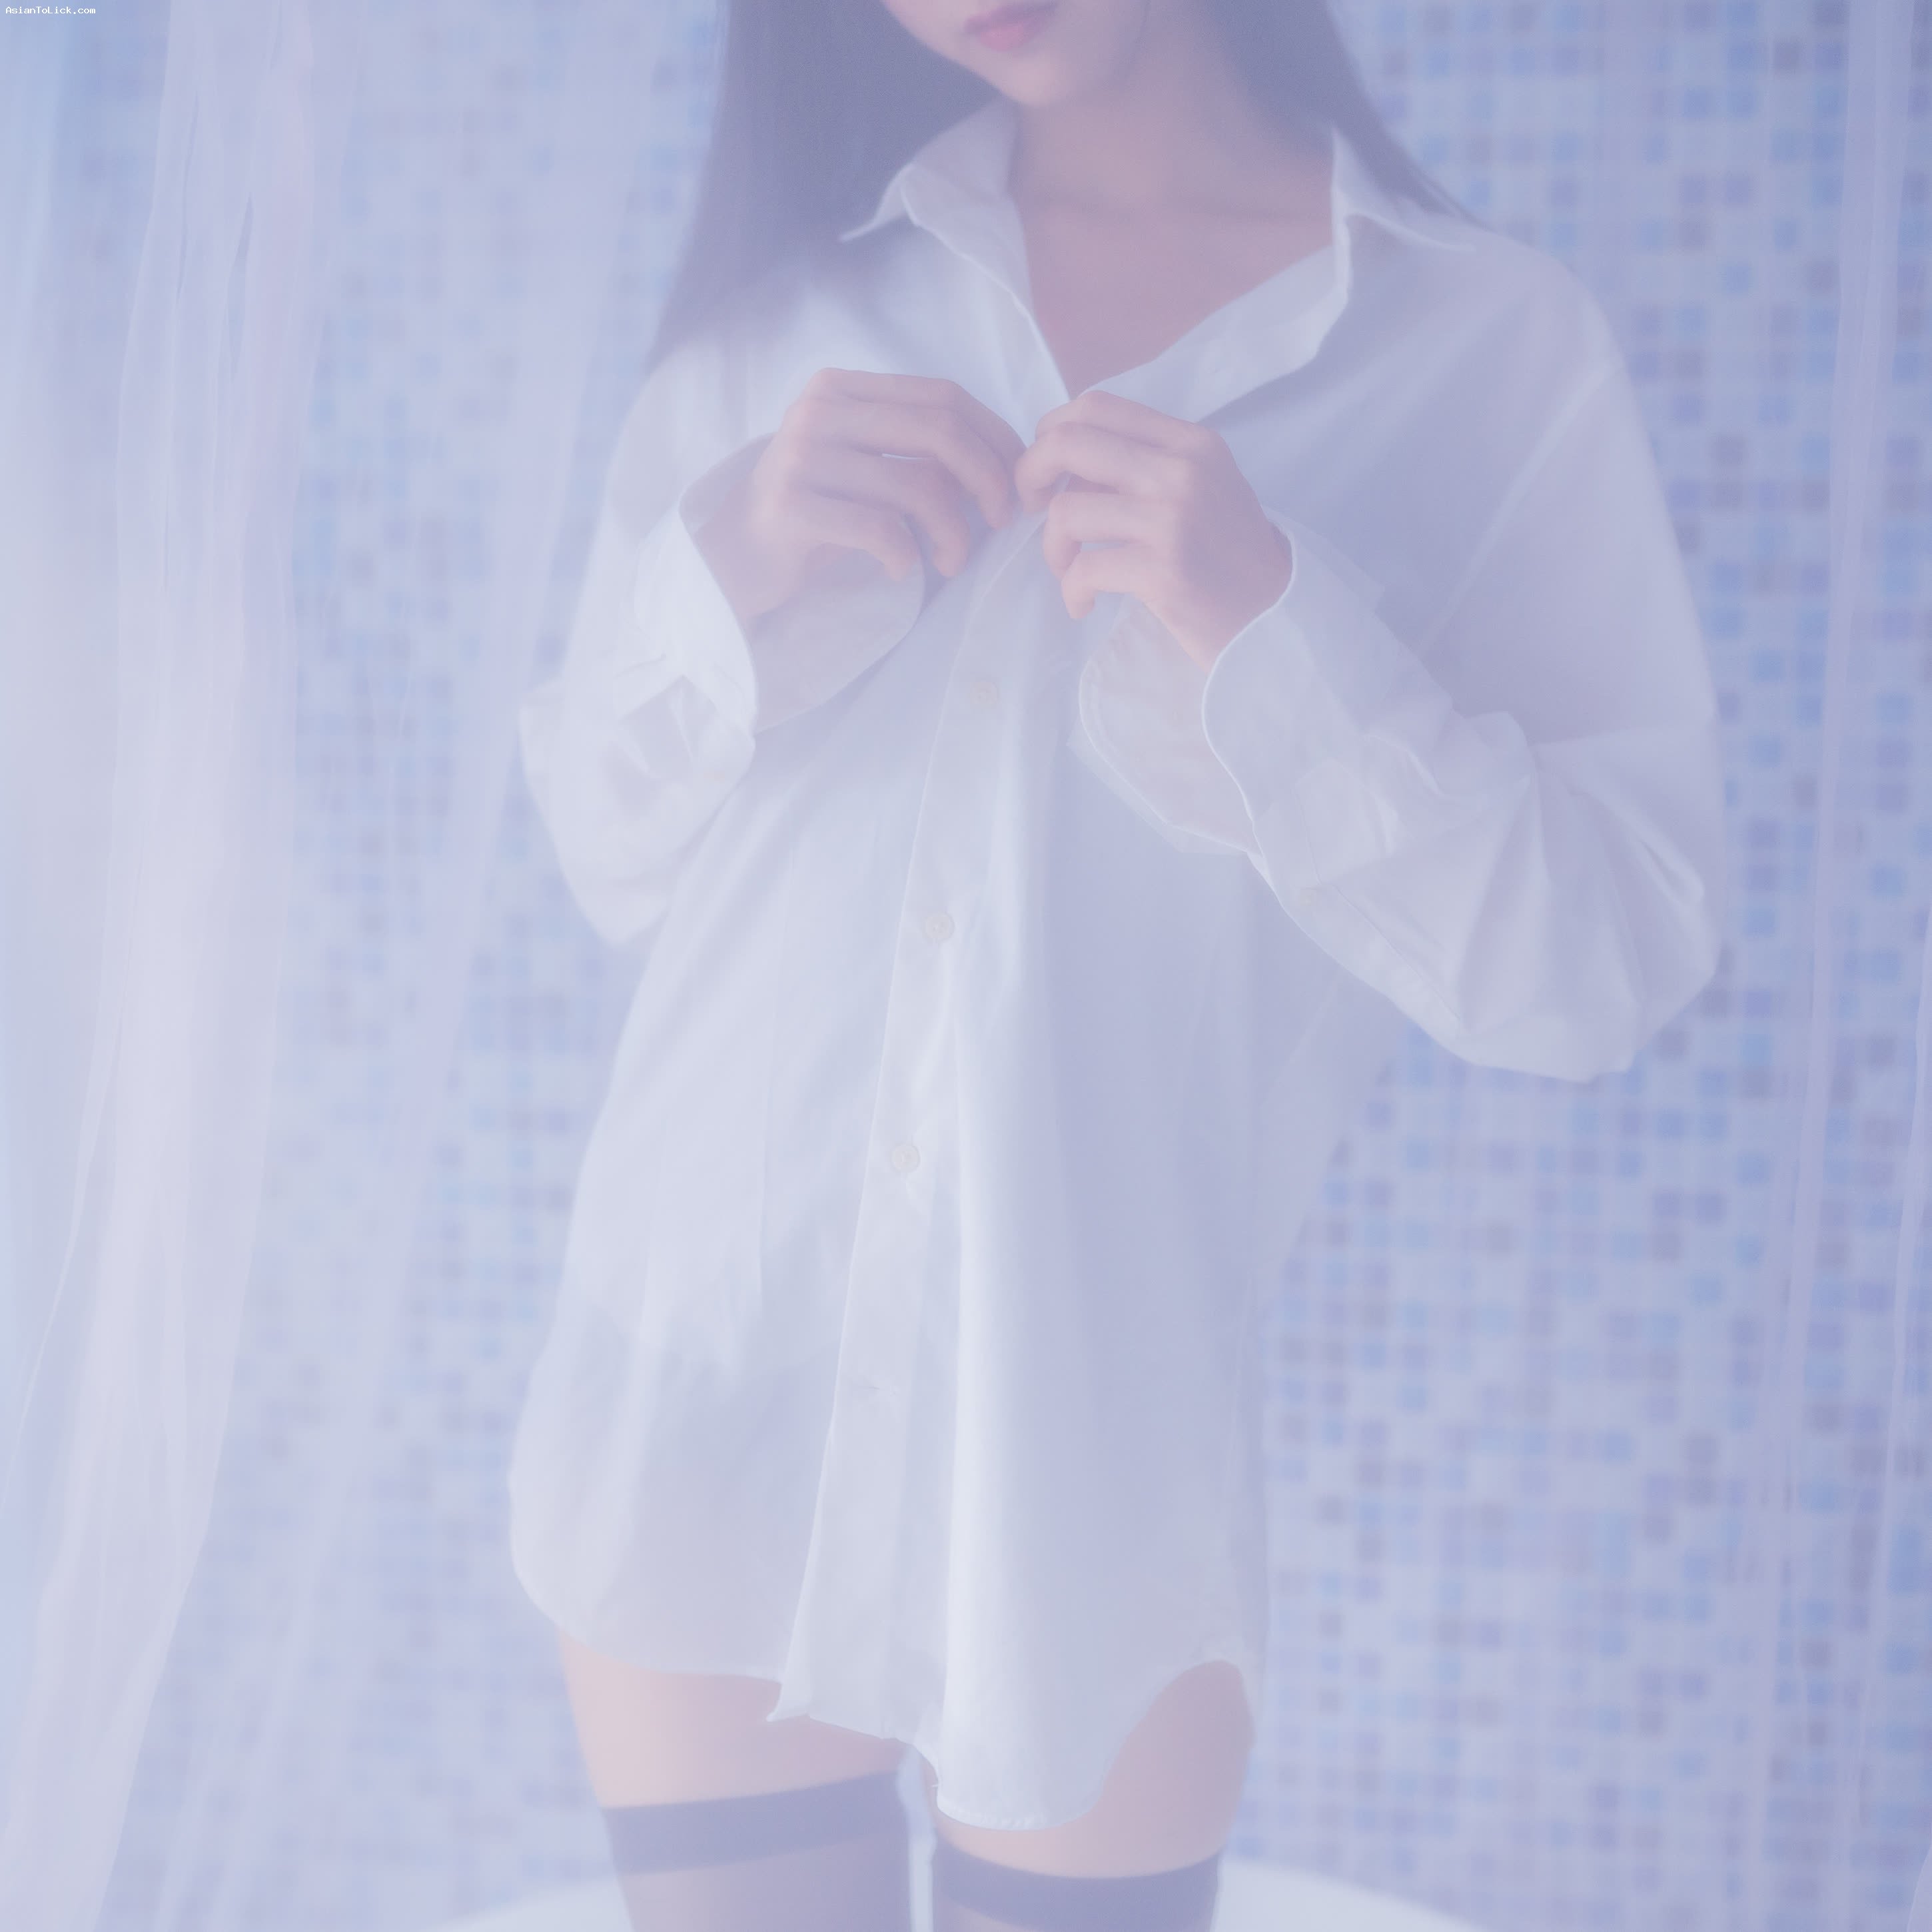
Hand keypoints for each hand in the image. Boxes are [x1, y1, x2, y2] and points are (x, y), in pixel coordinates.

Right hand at [693, 369, 1024, 625]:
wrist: (734, 560)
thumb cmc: (816, 516)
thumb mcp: (869, 470)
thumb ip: (919, 453)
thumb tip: (1002, 461)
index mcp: (843, 388)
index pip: (944, 396)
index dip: (996, 437)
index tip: (1017, 482)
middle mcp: (819, 411)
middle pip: (939, 431)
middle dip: (989, 479)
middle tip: (1001, 521)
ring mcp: (801, 456)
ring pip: (917, 487)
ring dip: (953, 534)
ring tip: (950, 561)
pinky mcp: (791, 506)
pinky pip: (880, 529)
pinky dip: (905, 556)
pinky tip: (899, 570)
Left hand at [1014, 391, 1292, 668]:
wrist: (1277, 618)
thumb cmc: (1228, 557)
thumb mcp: (1202, 488)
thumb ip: (1146, 463)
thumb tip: (1068, 457)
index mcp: (1190, 442)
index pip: (1097, 406)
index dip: (1051, 433)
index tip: (1047, 470)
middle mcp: (1181, 471)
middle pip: (1068, 442)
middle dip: (1029, 474)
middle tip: (1031, 509)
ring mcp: (1172, 520)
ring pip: (1066, 510)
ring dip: (1052, 547)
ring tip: (1070, 570)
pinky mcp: (1163, 571)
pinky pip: (1083, 569)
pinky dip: (1071, 591)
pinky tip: (1085, 604)